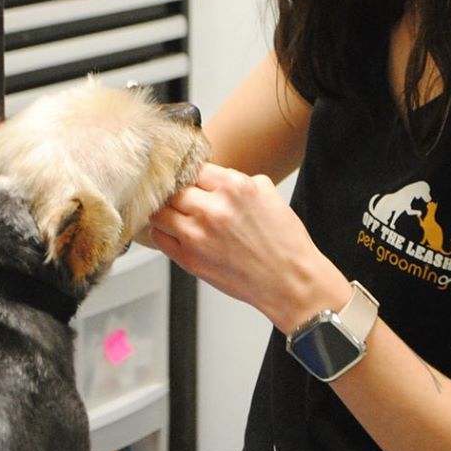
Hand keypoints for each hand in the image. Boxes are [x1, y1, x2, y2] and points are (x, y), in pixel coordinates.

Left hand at [148, 162, 349, 331]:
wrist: (290, 282)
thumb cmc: (284, 242)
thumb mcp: (268, 193)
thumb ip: (237, 179)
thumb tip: (214, 177)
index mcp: (234, 187)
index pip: (194, 168)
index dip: (192, 174)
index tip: (191, 179)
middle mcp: (212, 209)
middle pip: (173, 188)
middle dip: (177, 191)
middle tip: (182, 196)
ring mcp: (197, 236)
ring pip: (160, 212)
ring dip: (166, 210)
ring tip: (175, 213)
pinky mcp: (189, 260)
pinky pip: (159, 237)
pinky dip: (163, 231)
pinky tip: (173, 231)